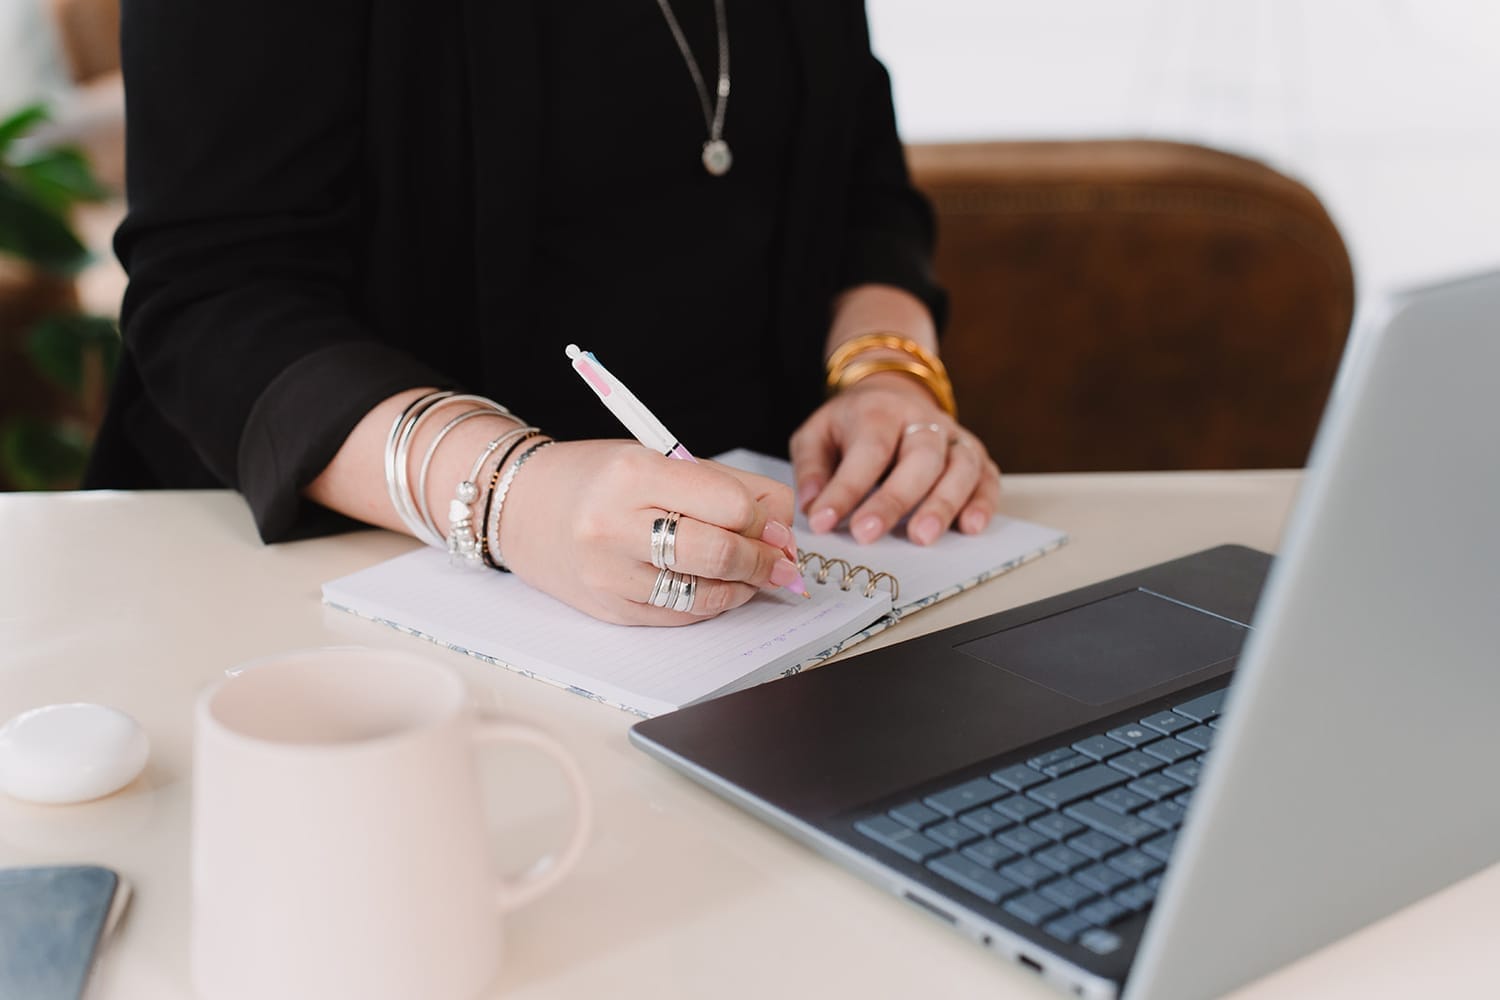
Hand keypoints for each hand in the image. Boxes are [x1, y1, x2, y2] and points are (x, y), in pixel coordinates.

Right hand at [496, 440, 801, 624]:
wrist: (520, 506)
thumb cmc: (596, 477)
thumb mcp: (657, 458)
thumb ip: (724, 486)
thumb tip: (783, 526)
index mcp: (632, 474)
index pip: (728, 505)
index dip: (763, 519)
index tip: (775, 525)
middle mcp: (615, 526)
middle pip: (720, 553)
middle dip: (763, 561)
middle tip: (781, 561)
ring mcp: (609, 574)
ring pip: (705, 594)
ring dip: (742, 588)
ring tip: (752, 575)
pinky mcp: (609, 609)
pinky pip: (679, 615)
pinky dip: (710, 603)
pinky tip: (717, 587)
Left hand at [790, 372, 1001, 544]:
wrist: (892, 393)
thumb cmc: (853, 423)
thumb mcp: (817, 434)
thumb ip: (812, 468)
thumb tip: (812, 506)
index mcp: (880, 412)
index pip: (867, 451)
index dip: (845, 489)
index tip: (823, 522)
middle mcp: (922, 421)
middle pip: (919, 457)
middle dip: (895, 499)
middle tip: (868, 534)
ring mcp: (953, 438)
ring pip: (961, 466)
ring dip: (944, 504)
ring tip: (922, 537)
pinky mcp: (975, 455)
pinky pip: (988, 478)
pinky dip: (984, 503)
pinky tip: (970, 528)